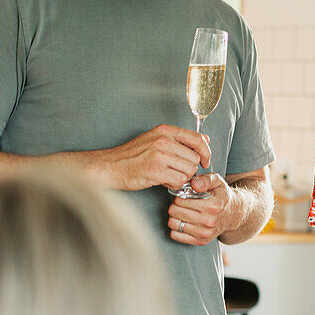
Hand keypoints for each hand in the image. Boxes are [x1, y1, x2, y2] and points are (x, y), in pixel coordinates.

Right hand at [94, 124, 210, 191]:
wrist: (109, 166)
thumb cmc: (132, 155)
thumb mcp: (156, 139)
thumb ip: (180, 139)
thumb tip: (205, 139)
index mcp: (165, 131)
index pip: (197, 139)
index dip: (206, 152)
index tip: (205, 161)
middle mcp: (163, 141)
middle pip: (195, 158)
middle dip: (189, 168)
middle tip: (176, 171)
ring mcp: (159, 155)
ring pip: (189, 171)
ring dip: (182, 177)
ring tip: (168, 175)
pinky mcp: (155, 171)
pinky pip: (179, 181)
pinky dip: (174, 184)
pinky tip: (163, 180)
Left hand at [168, 172, 233, 245]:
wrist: (234, 215)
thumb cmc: (222, 197)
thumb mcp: (218, 182)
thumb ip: (206, 180)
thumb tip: (193, 184)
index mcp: (213, 206)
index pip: (180, 200)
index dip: (179, 195)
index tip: (184, 196)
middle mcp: (209, 221)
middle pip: (174, 211)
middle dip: (175, 205)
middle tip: (182, 204)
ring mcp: (204, 233)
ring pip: (173, 223)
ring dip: (174, 217)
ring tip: (182, 212)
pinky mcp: (200, 241)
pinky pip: (176, 235)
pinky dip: (176, 228)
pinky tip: (184, 222)